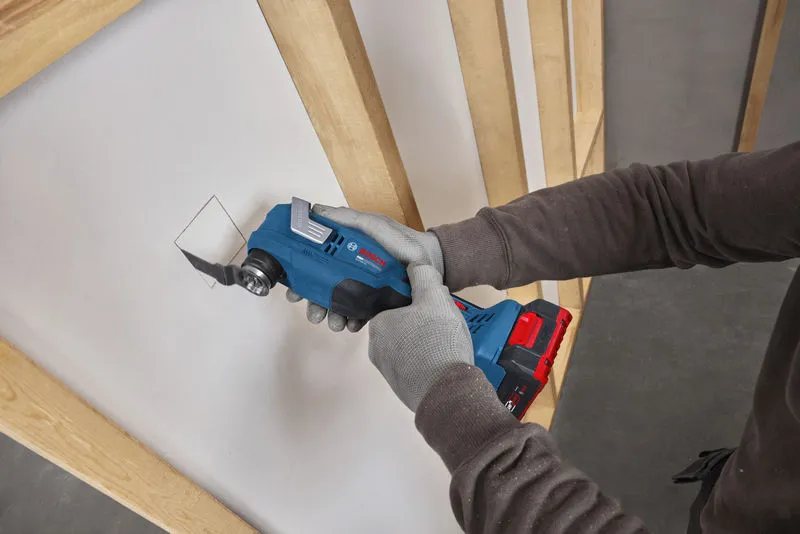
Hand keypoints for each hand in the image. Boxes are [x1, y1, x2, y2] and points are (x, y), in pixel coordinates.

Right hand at [286, 204, 443, 331]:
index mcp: (345, 252)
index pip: (315, 265)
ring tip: (336, 324)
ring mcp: (363, 289)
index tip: (293, 291)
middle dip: (315, 304)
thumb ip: (351, 220)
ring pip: (338, 306)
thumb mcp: (377, 226)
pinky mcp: (377, 305)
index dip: (301, 277)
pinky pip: (359, 316)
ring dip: (332, 316)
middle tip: (314, 314)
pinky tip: (354, 325)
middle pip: (322, 290)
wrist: (435, 262)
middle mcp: (350, 271)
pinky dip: (353, 322)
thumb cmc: (405, 241)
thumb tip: (317, 211)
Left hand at [368, 263, 472, 410]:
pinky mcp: (400, 388)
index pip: (392, 304)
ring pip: (406, 347)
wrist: (447, 392)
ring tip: (443, 343)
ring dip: (423, 343)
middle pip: (400, 326)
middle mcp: (375, 348)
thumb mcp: (435, 297)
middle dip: (419, 323)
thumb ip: (422, 276)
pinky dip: (425, 362)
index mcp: (378, 324)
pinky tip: (441, 361)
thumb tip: (414, 264)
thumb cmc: (438, 342)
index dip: (414, 302)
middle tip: (440, 324)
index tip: (431, 305)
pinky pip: (413, 367)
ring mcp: (387, 371)